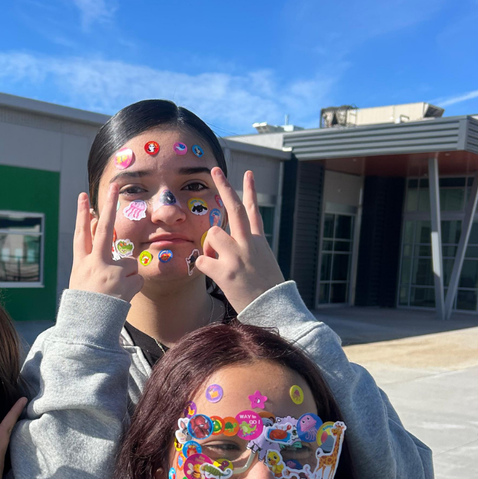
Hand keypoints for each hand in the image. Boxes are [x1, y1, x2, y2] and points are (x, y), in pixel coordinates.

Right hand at [68, 183, 143, 301]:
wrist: (88, 329)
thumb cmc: (86, 305)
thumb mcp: (82, 279)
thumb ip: (90, 257)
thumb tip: (96, 229)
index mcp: (81, 264)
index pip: (81, 234)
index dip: (81, 214)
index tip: (83, 196)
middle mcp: (95, 264)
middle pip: (104, 229)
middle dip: (108, 205)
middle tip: (114, 186)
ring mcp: (110, 272)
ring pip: (130, 263)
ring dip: (127, 276)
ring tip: (116, 292)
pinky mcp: (124, 283)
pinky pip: (137, 278)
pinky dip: (133, 287)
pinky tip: (122, 297)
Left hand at [195, 169, 284, 313]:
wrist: (275, 308)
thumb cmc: (267, 291)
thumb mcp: (264, 265)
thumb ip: (248, 250)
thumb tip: (225, 243)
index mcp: (259, 242)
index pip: (253, 211)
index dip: (250, 191)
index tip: (248, 174)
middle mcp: (248, 244)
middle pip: (234, 209)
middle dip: (224, 187)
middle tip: (215, 170)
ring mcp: (238, 256)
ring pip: (213, 234)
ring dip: (209, 247)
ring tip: (218, 263)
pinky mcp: (226, 271)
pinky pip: (202, 260)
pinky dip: (203, 267)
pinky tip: (214, 276)